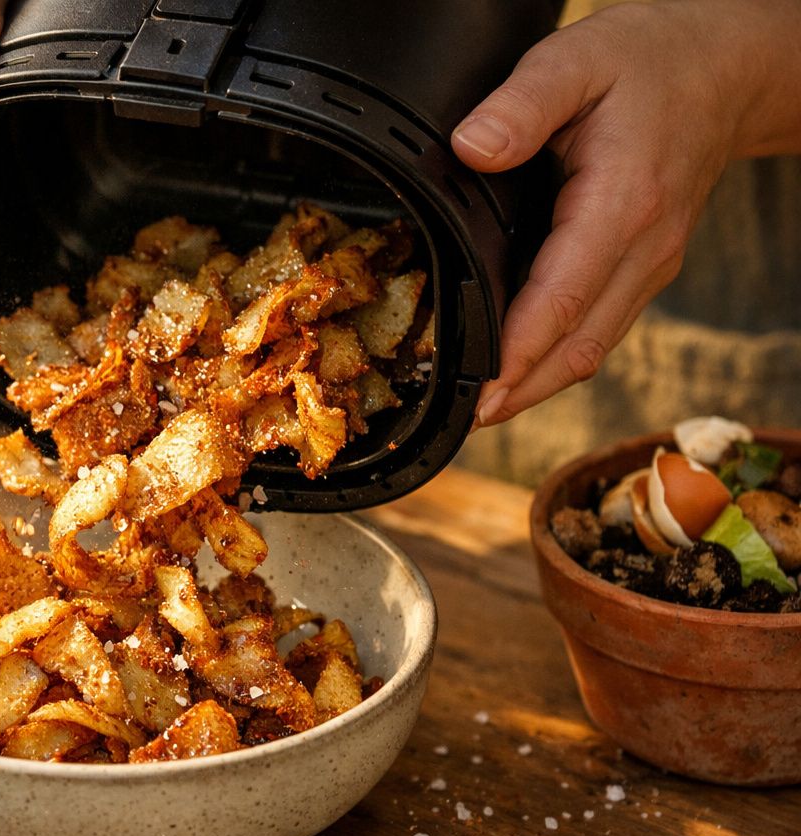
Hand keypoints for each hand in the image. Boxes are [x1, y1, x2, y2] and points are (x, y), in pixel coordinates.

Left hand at [452, 0, 800, 426]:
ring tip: (480, 412)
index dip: (518, 355)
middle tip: (462, 424)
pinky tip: (516, 372)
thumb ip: (521, 103)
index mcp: (622, 204)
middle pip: (578, 346)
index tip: (478, 395)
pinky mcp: (645, 267)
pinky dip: (556, 360)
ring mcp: (650, 263)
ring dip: (537, 387)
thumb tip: (471, 148)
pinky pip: (600, 329)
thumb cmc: (649, 60)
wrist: (724, 66)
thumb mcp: (577, 59)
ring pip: (592, 348)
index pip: (564, 300)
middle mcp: (644, 248)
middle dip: (520, 392)